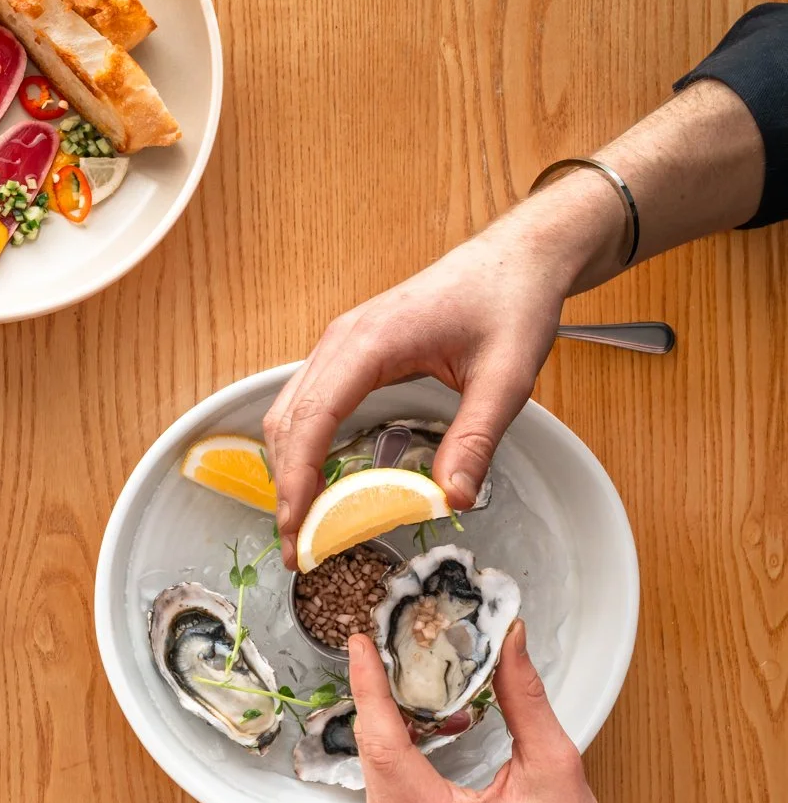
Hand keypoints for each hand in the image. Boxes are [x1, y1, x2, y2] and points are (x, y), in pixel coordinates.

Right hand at [262, 206, 585, 566]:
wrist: (518, 256)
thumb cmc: (511, 302)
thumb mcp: (506, 377)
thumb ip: (475, 439)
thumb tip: (452, 499)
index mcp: (371, 343)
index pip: (312, 419)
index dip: (296, 478)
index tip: (296, 527)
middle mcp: (341, 341)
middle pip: (287, 420)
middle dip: (284, 485)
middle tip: (297, 545)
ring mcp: (340, 343)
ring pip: (289, 412)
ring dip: (288, 467)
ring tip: (303, 520)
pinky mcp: (350, 351)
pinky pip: (308, 402)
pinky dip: (303, 445)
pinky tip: (318, 478)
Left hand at [346, 622, 615, 802]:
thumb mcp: (555, 765)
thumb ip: (524, 699)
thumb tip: (508, 642)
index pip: (383, 744)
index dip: (368, 689)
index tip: (360, 646)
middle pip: (371, 747)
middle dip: (379, 691)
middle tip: (392, 645)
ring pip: (373, 758)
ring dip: (393, 716)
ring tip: (423, 683)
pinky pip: (382, 774)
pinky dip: (399, 740)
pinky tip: (430, 722)